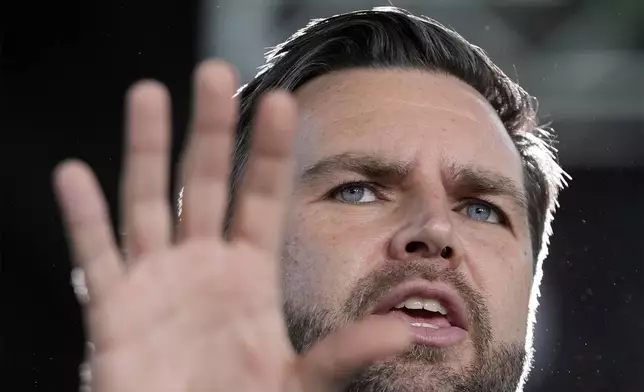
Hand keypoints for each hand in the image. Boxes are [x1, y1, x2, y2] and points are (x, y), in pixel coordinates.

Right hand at [53, 60, 410, 391]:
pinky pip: (96, 257)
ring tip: (149, 94)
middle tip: (215, 72)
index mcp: (249, 274)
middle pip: (205, 184)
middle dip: (209, 129)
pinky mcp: (114, 309)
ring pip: (149, 203)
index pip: (260, 197)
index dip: (269, 152)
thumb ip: (343, 352)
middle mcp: (203, 266)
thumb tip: (401, 333)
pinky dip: (84, 219)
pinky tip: (74, 176)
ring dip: (146, 151)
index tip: (284, 103)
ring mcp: (157, 281)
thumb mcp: (299, 379)